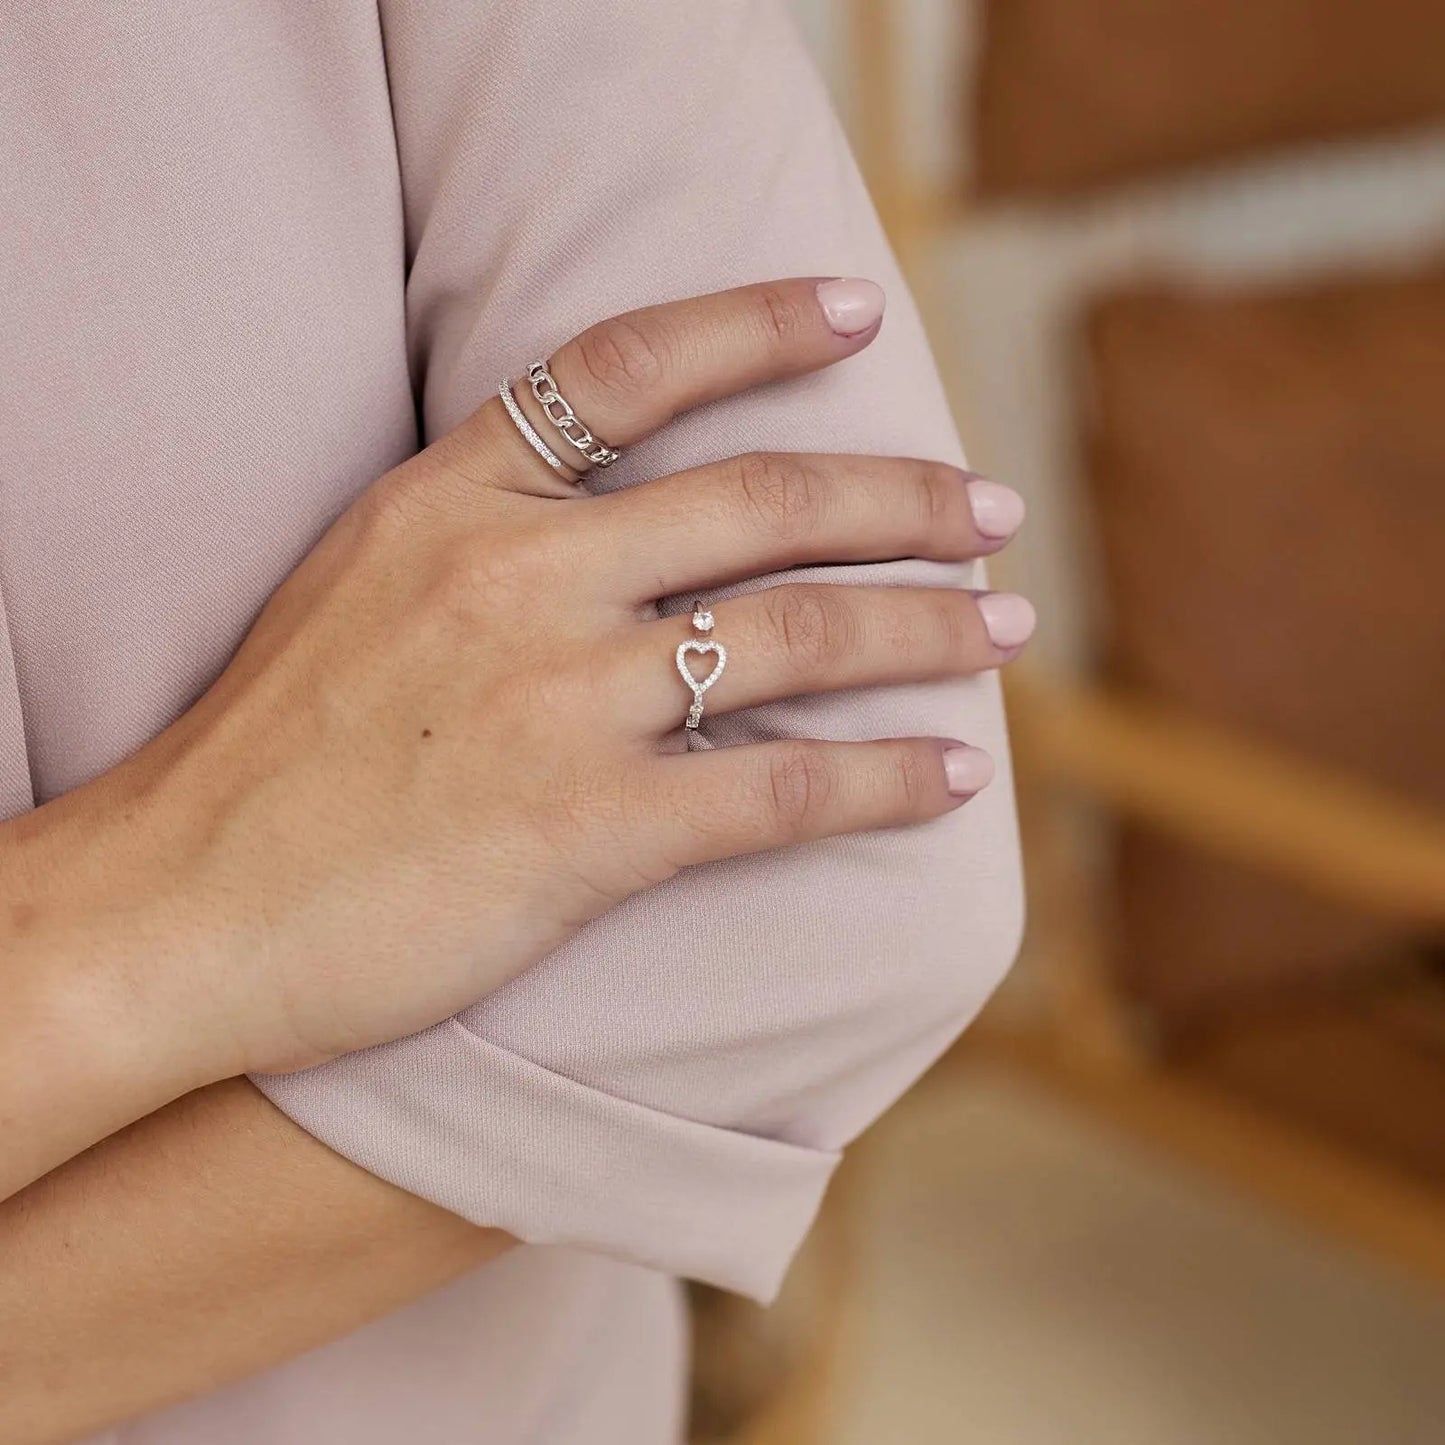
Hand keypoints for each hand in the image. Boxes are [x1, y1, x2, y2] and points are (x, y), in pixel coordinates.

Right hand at [11, 278, 1030, 1086]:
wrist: (179, 902)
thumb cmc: (270, 753)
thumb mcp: (359, 582)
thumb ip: (481, 532)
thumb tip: (614, 530)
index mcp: (454, 496)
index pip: (628, 364)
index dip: (760, 324)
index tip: (858, 319)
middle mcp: (522, 575)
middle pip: (766, 501)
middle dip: (905, 500)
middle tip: (989, 513)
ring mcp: (560, 701)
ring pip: (800, 636)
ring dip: (928, 630)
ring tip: (1004, 631)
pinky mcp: (588, 831)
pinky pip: (780, 789)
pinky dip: (885, 779)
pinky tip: (953, 775)